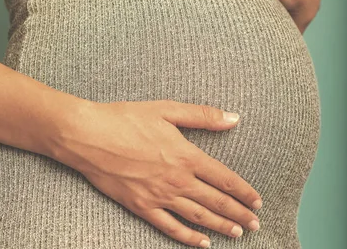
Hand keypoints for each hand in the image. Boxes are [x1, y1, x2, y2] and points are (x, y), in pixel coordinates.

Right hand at [61, 99, 261, 246]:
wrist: (89, 136)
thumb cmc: (126, 118)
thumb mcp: (166, 109)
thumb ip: (202, 116)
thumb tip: (233, 118)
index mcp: (186, 155)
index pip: (224, 179)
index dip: (243, 192)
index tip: (257, 201)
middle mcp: (177, 180)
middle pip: (216, 202)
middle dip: (239, 214)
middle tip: (256, 224)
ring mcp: (159, 197)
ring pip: (198, 217)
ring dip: (221, 227)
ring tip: (238, 234)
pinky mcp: (141, 207)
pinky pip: (170, 227)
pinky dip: (188, 238)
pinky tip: (202, 244)